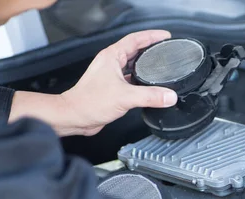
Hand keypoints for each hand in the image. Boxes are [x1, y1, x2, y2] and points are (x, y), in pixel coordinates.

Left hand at [10, 31, 177, 136]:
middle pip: (135, 50)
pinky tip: (148, 86)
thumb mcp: (125, 97)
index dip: (152, 36)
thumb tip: (169, 96)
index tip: (165, 36)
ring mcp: (111, 75)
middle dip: (151, 48)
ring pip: (132, 65)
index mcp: (112, 57)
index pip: (135, 39)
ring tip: (160, 65)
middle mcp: (111, 63)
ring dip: (145, 64)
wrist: (75, 116)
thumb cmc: (89, 102)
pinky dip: (140, 80)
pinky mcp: (112, 87)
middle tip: (165, 49)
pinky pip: (130, 79)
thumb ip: (150, 96)